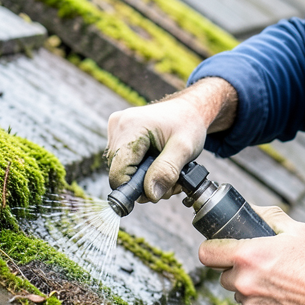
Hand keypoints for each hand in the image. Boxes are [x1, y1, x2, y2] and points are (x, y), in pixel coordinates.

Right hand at [107, 78, 236, 201]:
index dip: (136, 188)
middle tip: (170, 178)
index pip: (118, 172)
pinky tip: (157, 163)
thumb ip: (167, 171)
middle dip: (145, 183)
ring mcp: (115, 130)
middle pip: (119, 172)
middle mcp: (117, 126)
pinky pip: (124, 162)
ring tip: (166, 169)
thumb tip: (150, 195)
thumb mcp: (185, 148)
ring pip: (121, 170)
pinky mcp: (118, 135)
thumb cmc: (188, 124)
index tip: (158, 190)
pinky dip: (141, 169)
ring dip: (145, 178)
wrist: (188, 109)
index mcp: (130, 127)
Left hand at [200, 205, 304, 304]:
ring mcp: (249, 302)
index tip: (220, 250)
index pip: (206, 253)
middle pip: (223, 274)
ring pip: (237, 292)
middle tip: (260, 266)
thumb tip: (249, 210)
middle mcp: (243, 280)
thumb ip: (267, 216)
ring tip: (275, 282)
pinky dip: (259, 304)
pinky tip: (279, 297)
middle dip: (237, 270)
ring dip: (248, 288)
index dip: (212, 250)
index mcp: (247, 255)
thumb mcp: (294, 229)